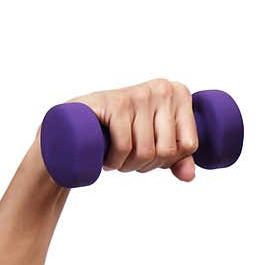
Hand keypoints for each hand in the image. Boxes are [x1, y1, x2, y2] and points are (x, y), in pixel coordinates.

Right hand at [64, 78, 197, 181]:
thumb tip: (189, 176)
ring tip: (116, 158)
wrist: (74, 125)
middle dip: (147, 165)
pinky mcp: (114, 103)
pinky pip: (125, 146)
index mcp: (179, 94)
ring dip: (128, 166)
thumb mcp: (154, 143)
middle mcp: (162, 89)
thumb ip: (178, 158)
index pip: (189, 145)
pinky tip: (106, 159)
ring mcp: (138, 94)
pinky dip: (114, 161)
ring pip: (146, 151)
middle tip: (129, 159)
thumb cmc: (121, 132)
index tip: (151, 153)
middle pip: (168, 150)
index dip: (169, 160)